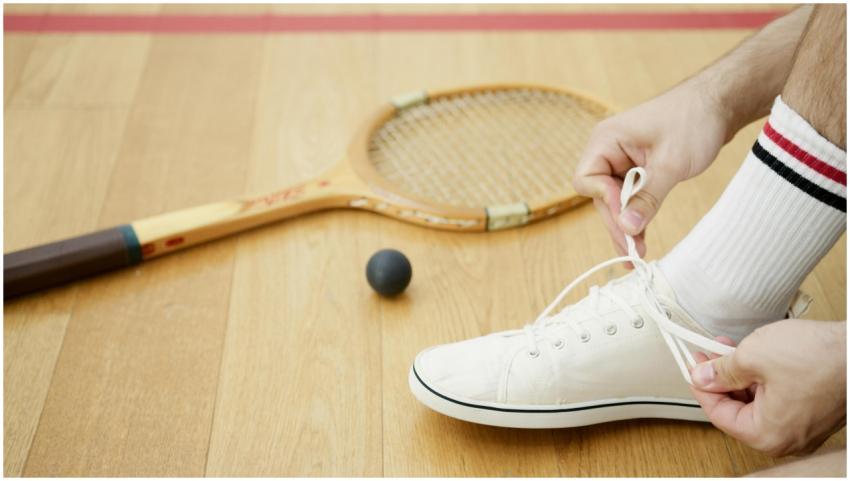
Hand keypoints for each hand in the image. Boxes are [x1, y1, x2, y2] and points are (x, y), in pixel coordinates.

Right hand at [572, 80, 728, 258]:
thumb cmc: (693, 121)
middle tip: (633, 252)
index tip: (628, 219)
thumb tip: (627, 229)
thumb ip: (647, 197)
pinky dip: (637, 216)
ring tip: (638, 253)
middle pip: (601, 195)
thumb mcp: (670, 163)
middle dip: (617, 222)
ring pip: (616, 200)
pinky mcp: (638, 169)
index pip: (588, 180)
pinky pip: (631, 197)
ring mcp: (622, 160)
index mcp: (605, 140)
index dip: (606, 201)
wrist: (720, 102)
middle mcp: (608, 150)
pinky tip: (641, 238)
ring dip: (626, 224)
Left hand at [689, 319, 846, 456]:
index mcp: (767, 434)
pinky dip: (762, 378)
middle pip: (737, 409)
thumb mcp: (752, 357)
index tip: (693, 366)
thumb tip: (704, 377)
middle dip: (721, 378)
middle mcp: (786, 438)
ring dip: (740, 375)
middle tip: (709, 353)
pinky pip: (777, 398)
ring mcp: (802, 426)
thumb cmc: (819, 357)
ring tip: (732, 349)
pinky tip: (756, 356)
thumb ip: (721, 371)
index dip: (701, 386)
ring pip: (757, 401)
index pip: (718, 414)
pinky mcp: (813, 411)